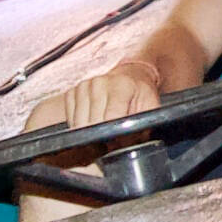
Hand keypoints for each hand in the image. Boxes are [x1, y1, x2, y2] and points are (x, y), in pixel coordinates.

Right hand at [33, 66, 168, 132]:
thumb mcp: (150, 107)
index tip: (118, 141)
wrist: (130, 75)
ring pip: (79, 125)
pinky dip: (81, 125)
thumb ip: (143, 125)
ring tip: (104, 128)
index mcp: (121, 86)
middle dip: (102, 137)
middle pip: (92, 124)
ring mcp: (83, 87)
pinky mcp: (72, 92)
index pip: (110, 118)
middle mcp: (99, 83)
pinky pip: (70, 120)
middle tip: (112, 137)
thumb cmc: (141, 93)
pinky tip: (93, 120)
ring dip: (90, 133)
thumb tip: (128, 145)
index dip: (114, 136)